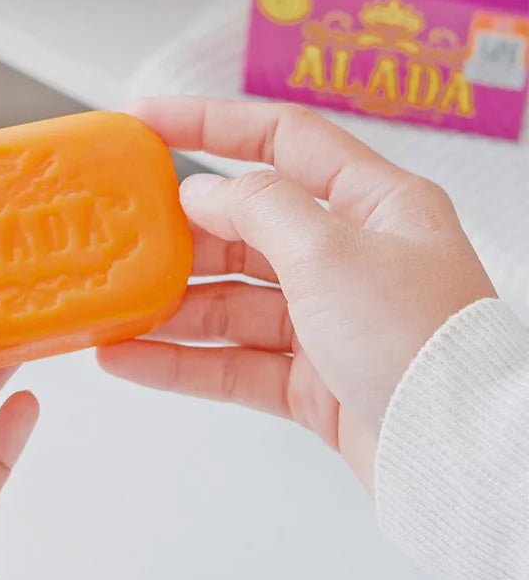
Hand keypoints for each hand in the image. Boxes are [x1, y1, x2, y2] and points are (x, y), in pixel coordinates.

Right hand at [98, 98, 495, 490]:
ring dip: (174, 308)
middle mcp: (352, 256)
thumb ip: (257, 209)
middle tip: (127, 234)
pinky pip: (234, 361)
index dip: (209, 122)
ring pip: (234, 301)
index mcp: (374, 203)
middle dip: (185, 234)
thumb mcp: (331, 252)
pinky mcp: (313, 380)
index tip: (147, 120)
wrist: (461, 459)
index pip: (282, 138)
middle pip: (248, 227)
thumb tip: (202, 190)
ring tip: (117, 309)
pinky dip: (184, 361)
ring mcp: (331, 319)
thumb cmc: (423, 343)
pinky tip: (131, 359)